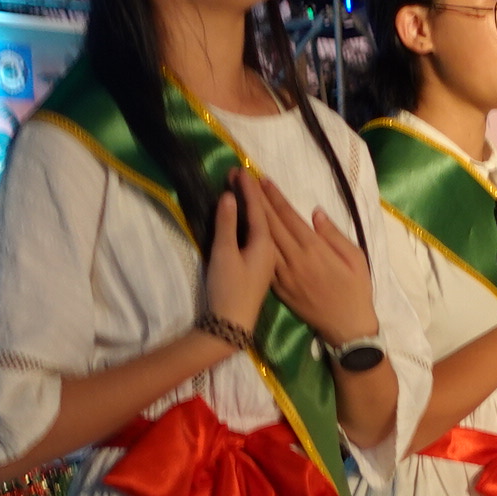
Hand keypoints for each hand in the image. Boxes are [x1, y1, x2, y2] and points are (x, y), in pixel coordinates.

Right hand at [201, 172, 276, 330]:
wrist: (234, 325)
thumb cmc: (229, 290)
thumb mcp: (224, 255)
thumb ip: (227, 225)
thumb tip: (229, 197)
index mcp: (266, 245)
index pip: (259, 210)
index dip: (249, 189)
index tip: (241, 169)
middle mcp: (272, 250)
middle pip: (268, 215)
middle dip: (257, 193)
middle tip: (245, 173)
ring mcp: (270, 261)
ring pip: (270, 226)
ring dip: (263, 206)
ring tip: (256, 188)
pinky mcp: (265, 269)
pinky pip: (269, 237)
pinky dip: (263, 222)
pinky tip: (259, 218)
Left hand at [255, 174, 377, 347]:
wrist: (346, 327)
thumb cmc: (356, 291)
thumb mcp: (356, 259)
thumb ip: (335, 235)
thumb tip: (315, 213)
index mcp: (314, 250)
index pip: (289, 217)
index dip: (274, 197)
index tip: (261, 179)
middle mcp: (295, 260)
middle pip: (270, 224)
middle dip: (254, 200)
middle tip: (239, 180)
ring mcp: (283, 275)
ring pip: (261, 241)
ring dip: (247, 218)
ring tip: (236, 198)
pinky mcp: (278, 288)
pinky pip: (261, 261)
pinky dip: (250, 244)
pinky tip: (241, 230)